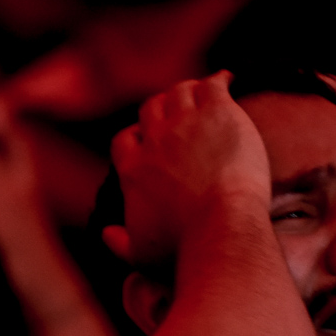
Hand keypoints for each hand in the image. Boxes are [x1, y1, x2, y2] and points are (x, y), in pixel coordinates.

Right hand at [105, 71, 269, 267]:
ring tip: (203, 94)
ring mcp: (186, 123)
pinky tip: (228, 80)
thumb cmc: (183, 250)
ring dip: (189, 91)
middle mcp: (155, 140)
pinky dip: (218, 80)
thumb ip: (120, 244)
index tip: (149, 139)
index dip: (138, 136)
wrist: (220, 231)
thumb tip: (107, 234)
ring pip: (180, 91)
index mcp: (133, 170)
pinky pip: (212, 84)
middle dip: (163, 109)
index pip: (126, 139)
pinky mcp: (218, 113)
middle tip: (179, 114)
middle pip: (151, 109)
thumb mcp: (142, 255)